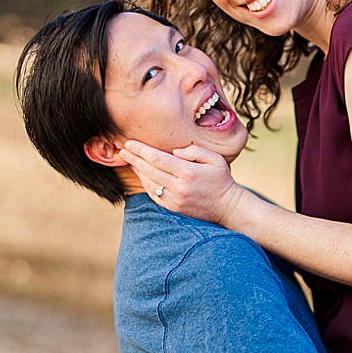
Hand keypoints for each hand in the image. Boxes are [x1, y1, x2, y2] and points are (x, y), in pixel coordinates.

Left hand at [118, 139, 245, 225]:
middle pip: (149, 170)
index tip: (129, 143)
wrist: (229, 207)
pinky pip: (154, 195)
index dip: (141, 150)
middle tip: (122, 150)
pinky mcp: (174, 208)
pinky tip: (141, 175)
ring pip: (149, 183)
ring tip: (129, 160)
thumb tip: (175, 151)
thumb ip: (195, 150)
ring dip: (137, 171)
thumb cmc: (221, 180)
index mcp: (188, 173)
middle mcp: (179, 187)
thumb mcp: (215, 159)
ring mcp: (175, 200)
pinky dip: (145, 183)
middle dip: (133, 159)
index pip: (157, 159)